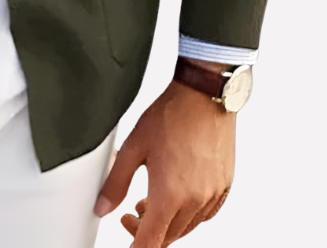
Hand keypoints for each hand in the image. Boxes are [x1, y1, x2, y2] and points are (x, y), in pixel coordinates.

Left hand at [94, 72, 234, 246]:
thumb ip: (116, 182)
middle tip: (130, 215)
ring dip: (166, 223)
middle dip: (146, 233)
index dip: (135, 247)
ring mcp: (212, 195)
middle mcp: (195, 200)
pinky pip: (204, 215)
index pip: (151, 242)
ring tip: (149, 202)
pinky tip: (176, 197)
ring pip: (187, 228)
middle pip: (168, 237)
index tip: (128, 243)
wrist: (203, 95)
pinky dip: (187, 214)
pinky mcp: (224, 186)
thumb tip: (102, 206)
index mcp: (170, 195)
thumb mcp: (134, 147)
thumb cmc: (172, 115)